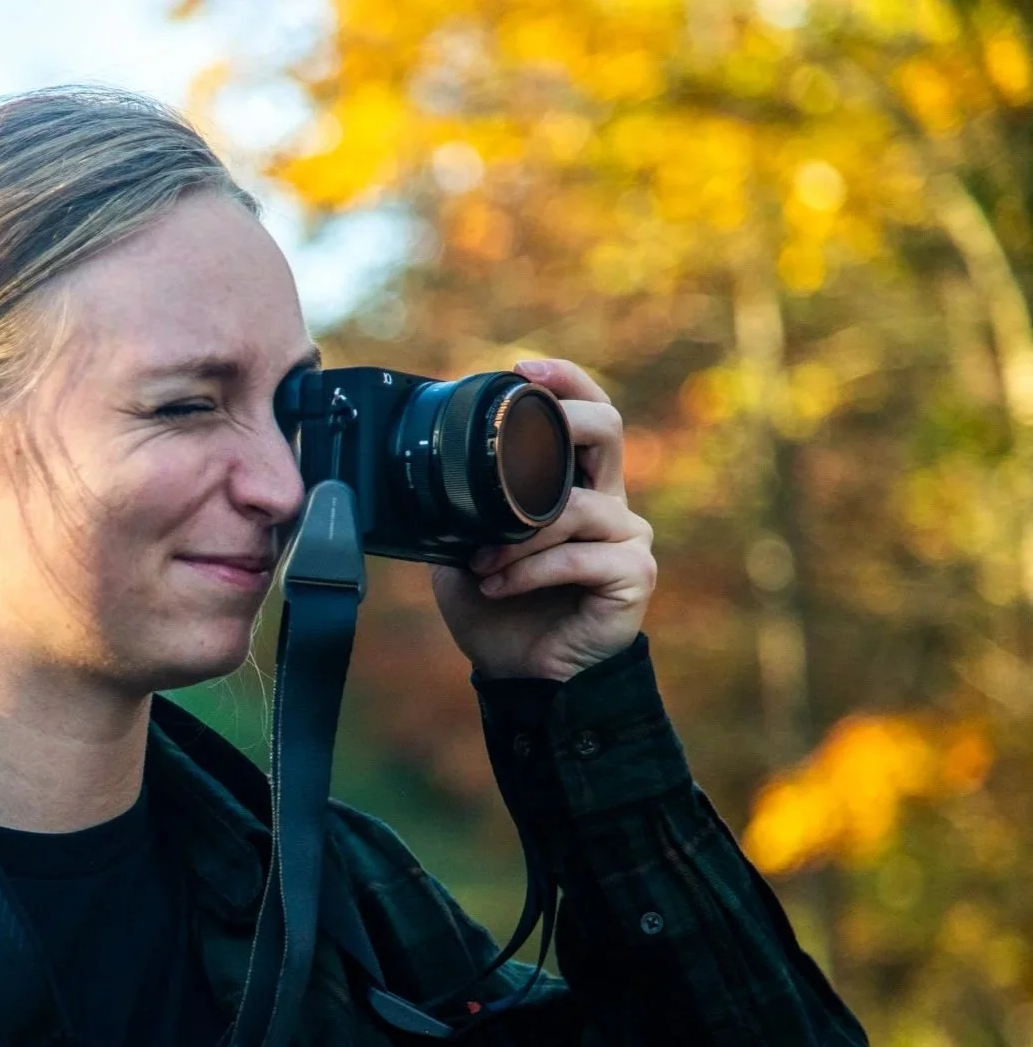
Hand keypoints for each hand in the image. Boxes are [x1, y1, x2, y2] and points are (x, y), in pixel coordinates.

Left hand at [431, 358, 654, 680]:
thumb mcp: (462, 548)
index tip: (523, 367)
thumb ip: (458, 509)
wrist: (523, 679)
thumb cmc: (498, 612)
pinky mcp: (634, 575)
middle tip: (521, 436)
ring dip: (516, 535)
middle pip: (608, 430)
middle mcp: (610, 505)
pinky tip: (496, 587)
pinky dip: (528, 570)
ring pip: (574, 506)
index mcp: (575, 489)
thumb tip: (411, 473)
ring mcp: (628, 539)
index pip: (587, 416)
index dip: (566, 381)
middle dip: (565, 418)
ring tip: (480, 564)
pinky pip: (578, 555)